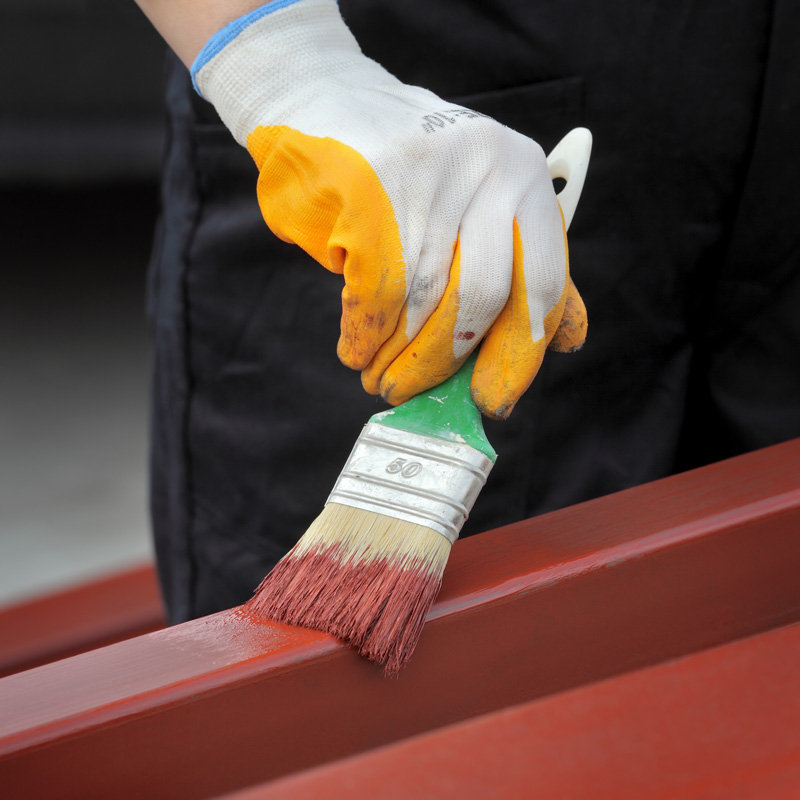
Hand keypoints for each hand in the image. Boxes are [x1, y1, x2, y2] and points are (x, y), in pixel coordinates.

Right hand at [193, 0, 586, 418]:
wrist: (322, 98)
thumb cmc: (406, 172)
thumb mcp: (481, 203)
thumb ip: (523, 267)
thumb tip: (563, 339)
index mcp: (524, 178)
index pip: (542, 282)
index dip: (520, 353)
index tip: (494, 399)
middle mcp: (488, 166)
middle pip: (481, 298)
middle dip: (442, 364)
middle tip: (410, 394)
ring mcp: (430, 172)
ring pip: (423, 300)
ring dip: (397, 356)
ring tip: (379, 378)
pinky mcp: (371, 185)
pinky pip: (374, 290)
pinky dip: (364, 333)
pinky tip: (355, 349)